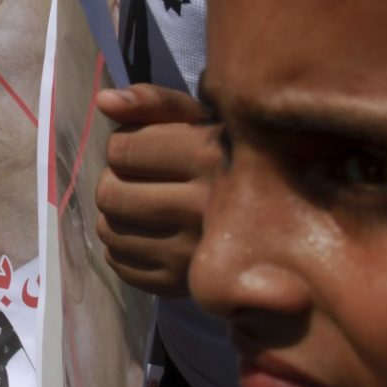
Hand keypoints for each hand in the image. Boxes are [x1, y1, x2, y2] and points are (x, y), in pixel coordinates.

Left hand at [94, 84, 218, 296]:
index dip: (123, 145)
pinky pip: (122, 266)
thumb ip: (153, 101)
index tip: (145, 148)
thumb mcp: (201, 117)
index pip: (120, 150)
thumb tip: (104, 102)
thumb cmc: (229, 155)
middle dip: (115, 180)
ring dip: (115, 215)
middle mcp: (205, 205)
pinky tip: (148, 234)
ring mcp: (195, 252)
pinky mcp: (185, 285)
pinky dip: (124, 249)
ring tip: (142, 205)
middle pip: (109, 193)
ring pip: (110, 231)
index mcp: (209, 154)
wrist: (282, 218)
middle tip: (137, 180)